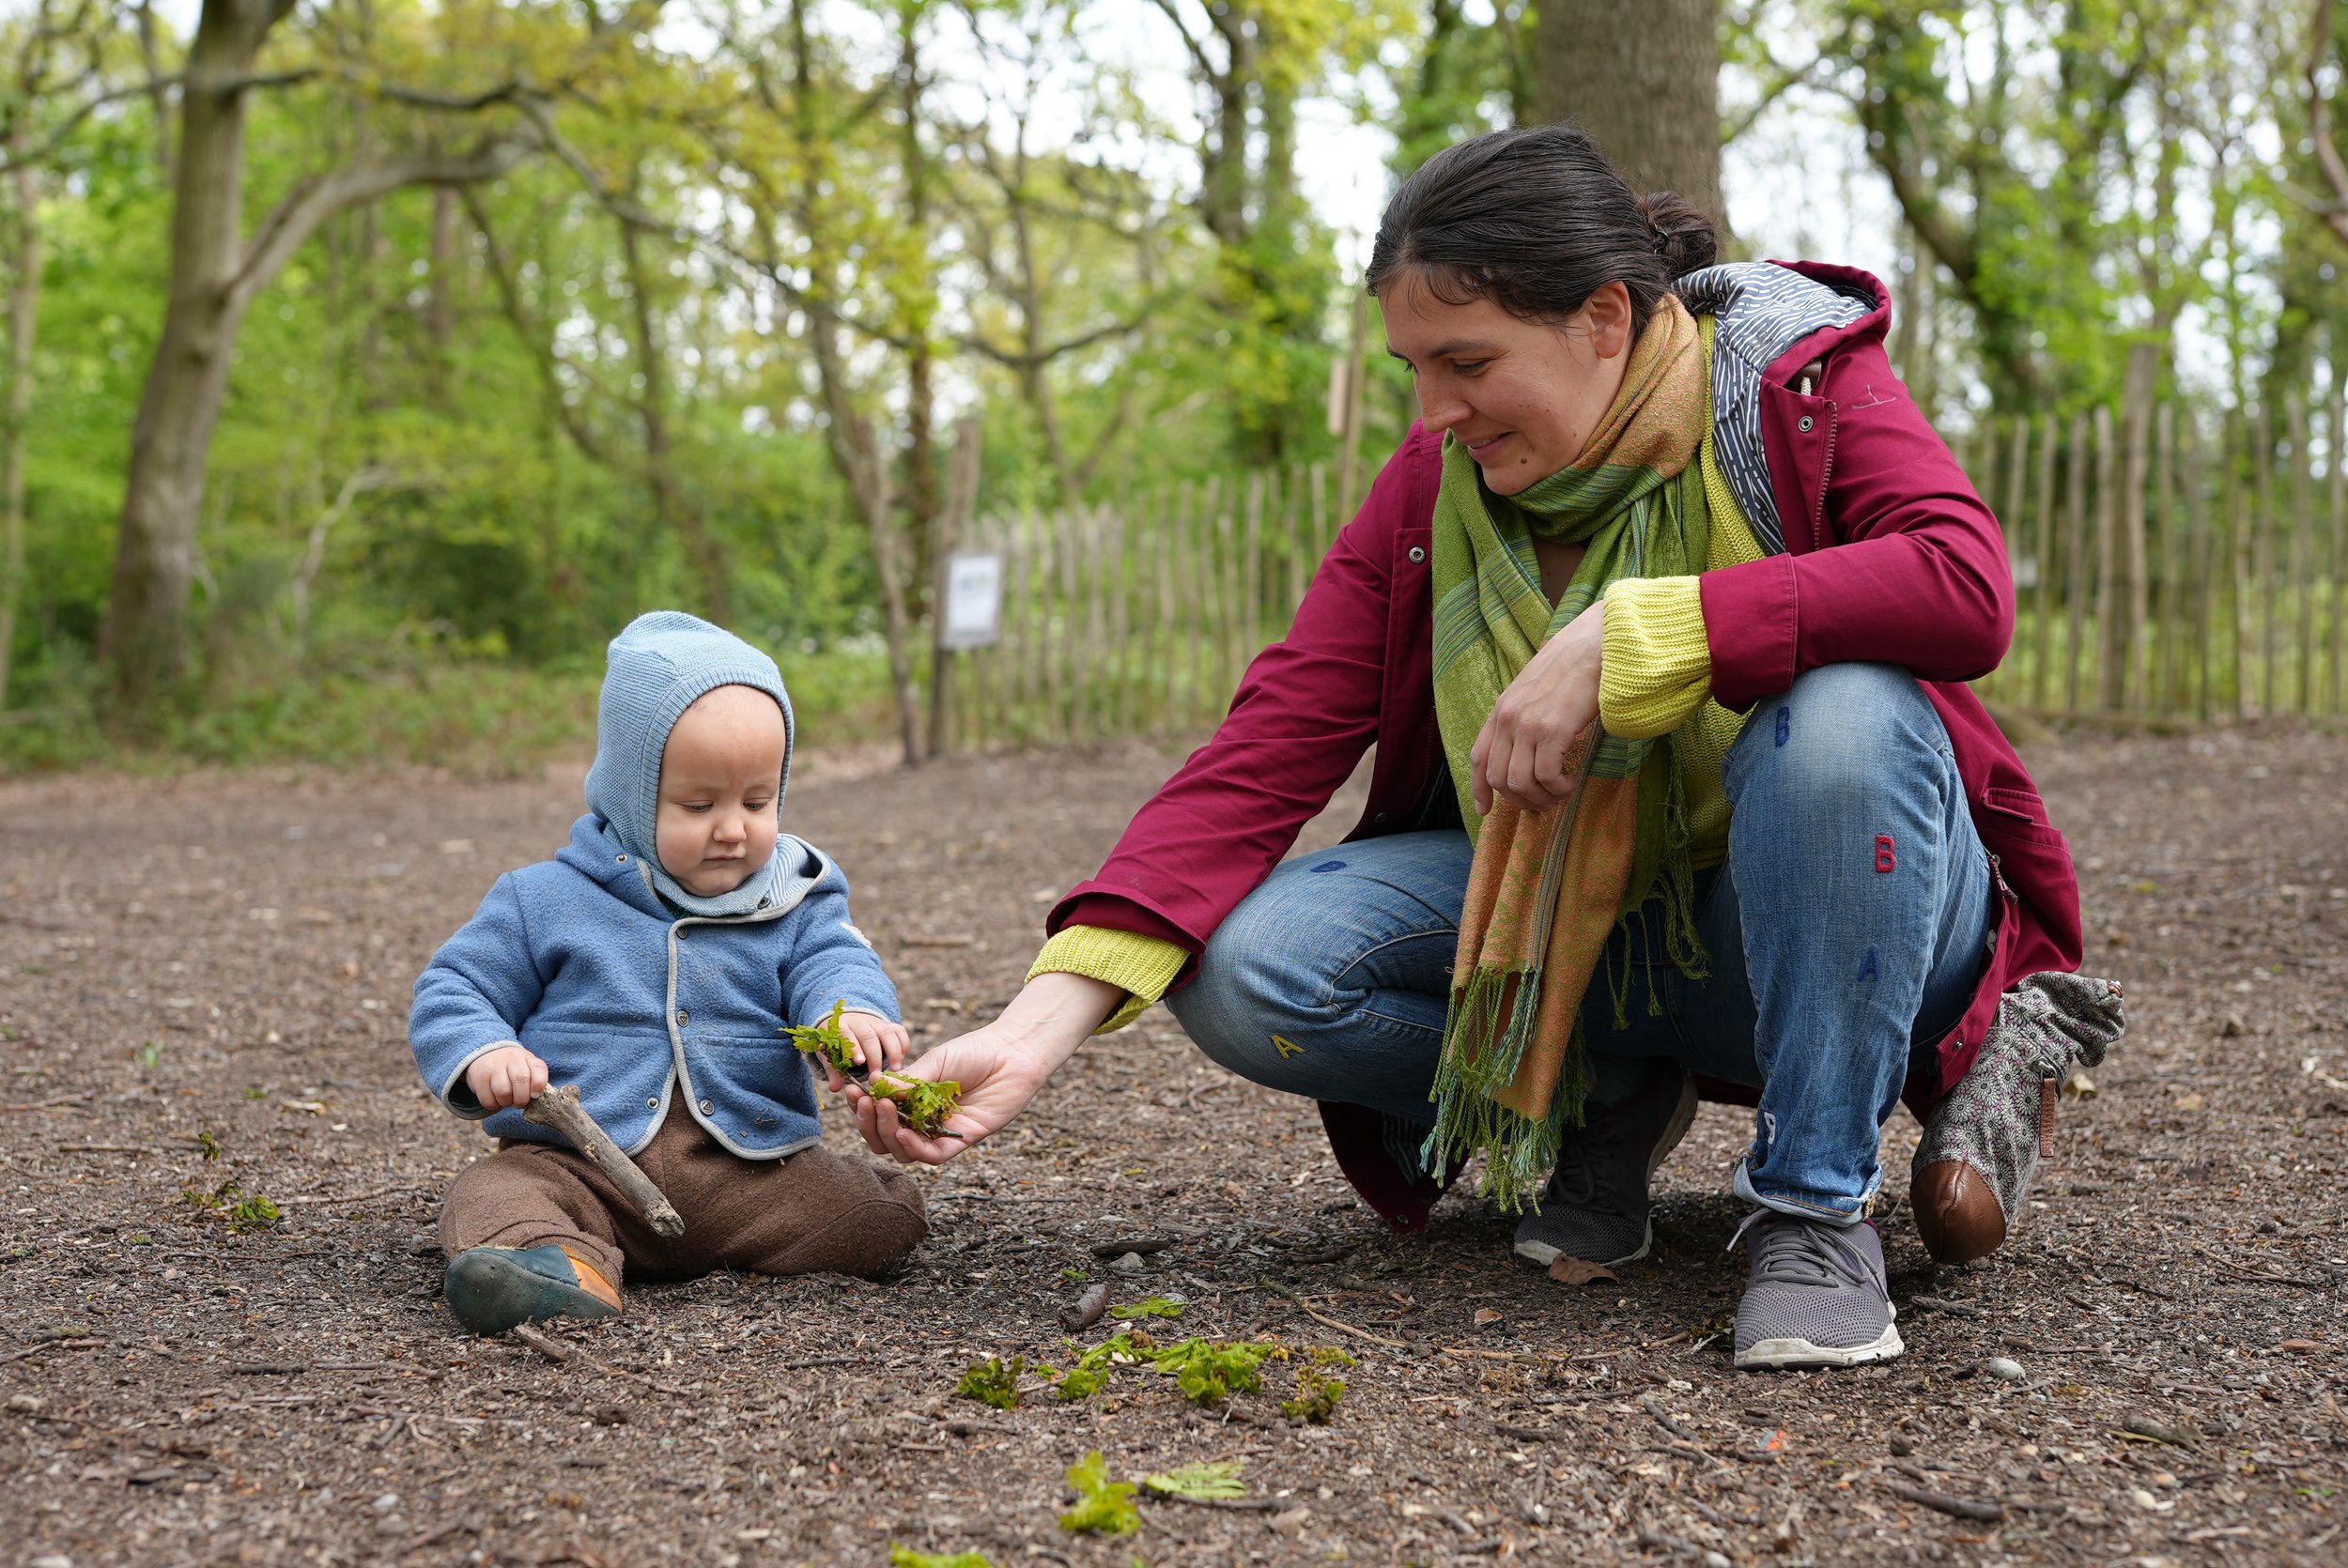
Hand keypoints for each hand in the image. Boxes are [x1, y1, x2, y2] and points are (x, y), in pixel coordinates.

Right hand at [465, 1045, 548, 1111]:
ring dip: (507, 1102)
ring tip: (506, 1100)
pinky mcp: (478, 1078)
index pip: (538, 1068)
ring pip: (503, 1092)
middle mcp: (510, 1059)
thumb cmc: (511, 1066)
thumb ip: (536, 1078)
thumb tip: (536, 1097)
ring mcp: (493, 1067)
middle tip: (520, 1103)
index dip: (538, 1085)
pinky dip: (493, 1105)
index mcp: (526, 1057)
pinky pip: (488, 1100)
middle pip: (521, 1079)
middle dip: (522, 1098)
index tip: (535, 1095)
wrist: (483, 1054)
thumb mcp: (526, 1065)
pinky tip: (495, 1098)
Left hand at [814, 1010, 909, 1092]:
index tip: (860, 1062)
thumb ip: (834, 1071)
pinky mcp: (889, 1024)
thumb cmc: (839, 1044)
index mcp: (841, 1027)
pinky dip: (903, 1044)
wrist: (848, 1023)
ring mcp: (876, 1022)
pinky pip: (899, 1031)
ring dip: (893, 1051)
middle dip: (875, 1056)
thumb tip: (835, 1088)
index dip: (854, 1048)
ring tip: (895, 1070)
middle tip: (877, 1075)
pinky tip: (903, 1058)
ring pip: (887, 1032)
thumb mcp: (831, 1055)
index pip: (847, 1035)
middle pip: (869, 1036)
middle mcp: (860, 1022)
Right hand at [843, 971, 1120, 1164]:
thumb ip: (907, 1080)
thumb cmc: (973, 1053)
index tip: (850, 1091)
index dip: (860, 1107)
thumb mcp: (935, 1062)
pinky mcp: (959, 1141)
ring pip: (903, 1151)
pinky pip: (932, 1155)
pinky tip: (904, 1133)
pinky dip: (915, 1148)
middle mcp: (920, 1120)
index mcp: (909, 1100)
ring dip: (887, 1134)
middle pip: (883, 1138)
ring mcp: (938, 1132)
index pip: (876, 1113)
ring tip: (883, 1110)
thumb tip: (874, 1087)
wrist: (1011, 1054)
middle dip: (868, 1123)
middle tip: (864, 1102)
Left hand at [1469, 599, 1604, 815]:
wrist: (1596, 646)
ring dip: (1541, 798)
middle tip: (1542, 804)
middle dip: (1519, 800)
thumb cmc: (1573, 668)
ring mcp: (1527, 724)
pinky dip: (1558, 788)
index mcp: (1501, 709)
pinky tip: (1570, 782)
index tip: (1484, 810)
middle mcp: (1507, 718)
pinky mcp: (1552, 729)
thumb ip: (1522, 718)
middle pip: (1498, 777)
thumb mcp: (1534, 692)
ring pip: (1520, 782)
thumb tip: (1524, 754)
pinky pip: (1546, 776)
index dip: (1478, 789)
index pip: (1478, 757)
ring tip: (1560, 793)